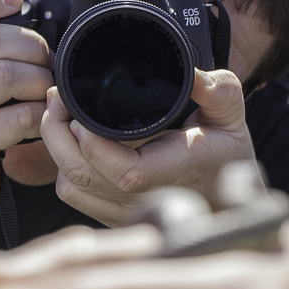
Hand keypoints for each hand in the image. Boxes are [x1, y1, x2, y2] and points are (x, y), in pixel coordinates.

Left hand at [41, 68, 258, 225]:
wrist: (227, 198)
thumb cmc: (227, 158)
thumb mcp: (231, 116)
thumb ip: (219, 91)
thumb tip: (194, 74)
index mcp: (173, 170)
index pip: (124, 171)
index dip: (92, 143)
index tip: (80, 109)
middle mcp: (146, 196)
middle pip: (81, 177)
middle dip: (57, 133)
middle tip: (56, 97)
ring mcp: (126, 210)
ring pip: (71, 188)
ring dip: (57, 150)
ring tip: (59, 115)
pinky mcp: (113, 214)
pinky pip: (75, 197)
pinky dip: (63, 168)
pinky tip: (70, 143)